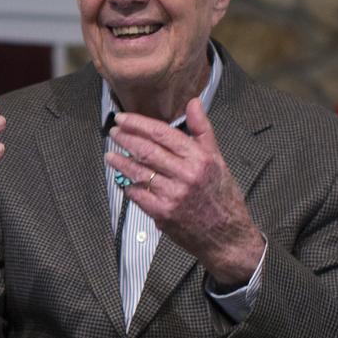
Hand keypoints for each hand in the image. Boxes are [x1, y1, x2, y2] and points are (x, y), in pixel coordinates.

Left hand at [105, 97, 263, 286]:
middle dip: (126, 139)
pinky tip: (121, 178)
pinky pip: (138, 195)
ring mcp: (173, 195)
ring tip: (110, 154)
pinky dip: (128, 185)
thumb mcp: (217, 159)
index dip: (139, 124)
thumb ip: (202, 130)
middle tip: (114, 132)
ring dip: (120, 161)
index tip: (124, 118)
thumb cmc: (221, 195)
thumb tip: (193, 102)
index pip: (162, 134)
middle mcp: (186, 175)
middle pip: (147, 151)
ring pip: (139, 172)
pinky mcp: (163, 214)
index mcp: (199, 158)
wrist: (227, 235)